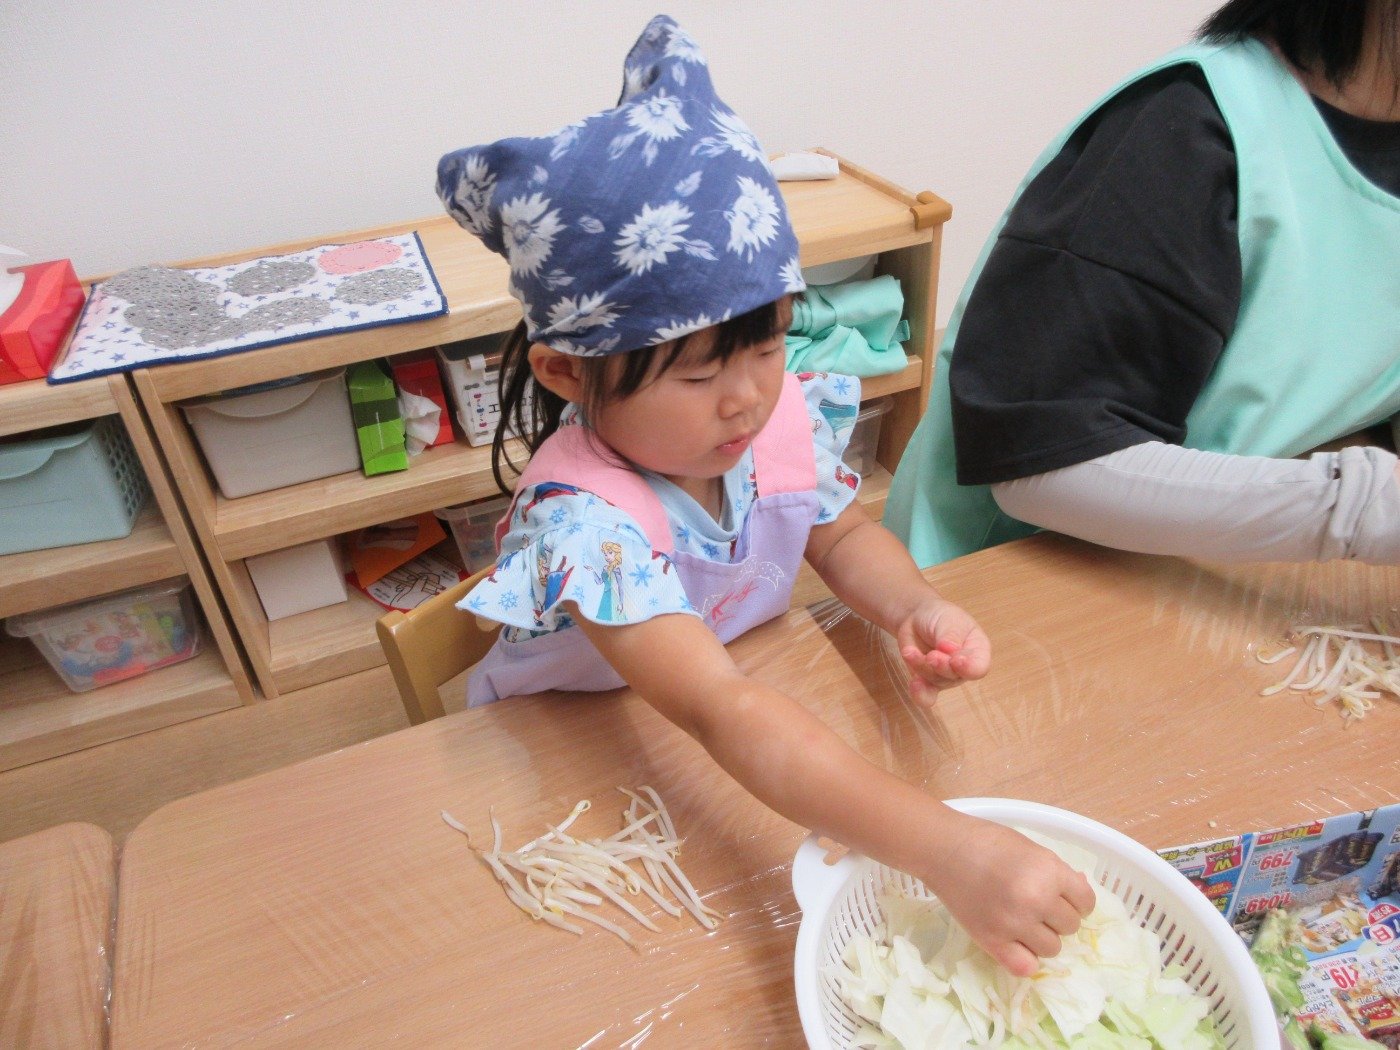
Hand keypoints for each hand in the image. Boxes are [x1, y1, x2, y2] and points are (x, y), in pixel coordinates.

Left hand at [896, 597, 990, 705]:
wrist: (916, 619)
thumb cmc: (940, 616)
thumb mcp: (948, 619)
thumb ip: (951, 635)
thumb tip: (950, 650)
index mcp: (977, 650)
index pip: (979, 667)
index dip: (969, 668)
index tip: (956, 661)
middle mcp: (964, 668)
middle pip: (955, 676)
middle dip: (941, 666)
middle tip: (931, 655)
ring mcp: (946, 677)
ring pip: (936, 682)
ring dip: (922, 668)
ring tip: (909, 652)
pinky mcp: (927, 681)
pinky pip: (926, 695)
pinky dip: (920, 694)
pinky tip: (914, 684)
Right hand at [922, 814, 1096, 976]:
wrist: (944, 849)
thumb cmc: (988, 841)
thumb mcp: (1031, 848)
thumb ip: (1057, 871)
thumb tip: (1081, 890)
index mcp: (1049, 872)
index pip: (1086, 902)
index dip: (1077, 900)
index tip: (1062, 898)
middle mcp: (1036, 900)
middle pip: (1071, 926)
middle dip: (1057, 916)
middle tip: (1036, 905)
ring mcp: (1014, 923)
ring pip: (1052, 948)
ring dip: (1042, 937)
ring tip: (1023, 921)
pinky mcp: (992, 941)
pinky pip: (1025, 966)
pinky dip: (1025, 958)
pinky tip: (1017, 943)